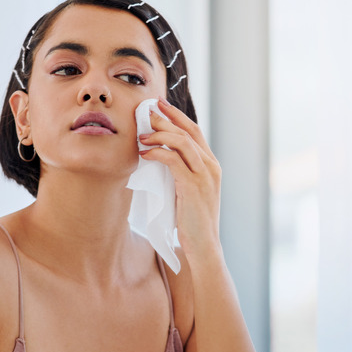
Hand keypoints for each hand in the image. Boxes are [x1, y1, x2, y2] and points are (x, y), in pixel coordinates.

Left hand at [138, 97, 221, 258]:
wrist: (203, 245)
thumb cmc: (192, 221)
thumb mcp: (188, 191)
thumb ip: (181, 173)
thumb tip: (159, 156)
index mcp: (211, 165)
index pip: (194, 132)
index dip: (176, 116)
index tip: (159, 105)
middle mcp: (211, 166)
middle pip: (189, 131)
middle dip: (166, 118)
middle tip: (146, 111)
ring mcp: (205, 175)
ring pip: (182, 141)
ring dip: (159, 135)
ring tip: (141, 136)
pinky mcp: (194, 186)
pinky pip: (174, 160)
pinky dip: (157, 153)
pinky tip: (144, 155)